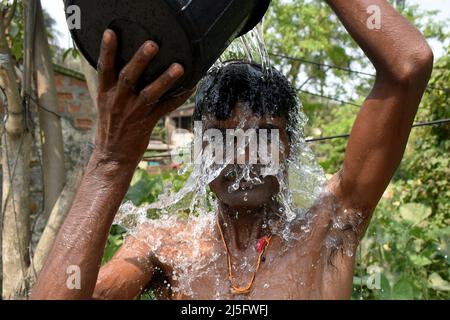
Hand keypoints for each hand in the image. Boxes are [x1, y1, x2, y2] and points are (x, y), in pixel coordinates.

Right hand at [94, 29, 193, 166]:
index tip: (111, 32)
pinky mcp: (147, 122)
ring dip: (165, 79)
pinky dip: (179, 97)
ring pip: (150, 93)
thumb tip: (122, 68)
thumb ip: (113, 87)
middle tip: (152, 44)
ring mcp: (134, 112)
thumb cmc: (110, 129)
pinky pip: (166, 107)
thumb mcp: (105, 105)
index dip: (106, 50)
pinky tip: (191, 87)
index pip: (104, 69)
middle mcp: (119, 101)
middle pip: (128, 76)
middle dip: (140, 59)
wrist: (112, 157)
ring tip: (179, 67)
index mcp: (105, 94)